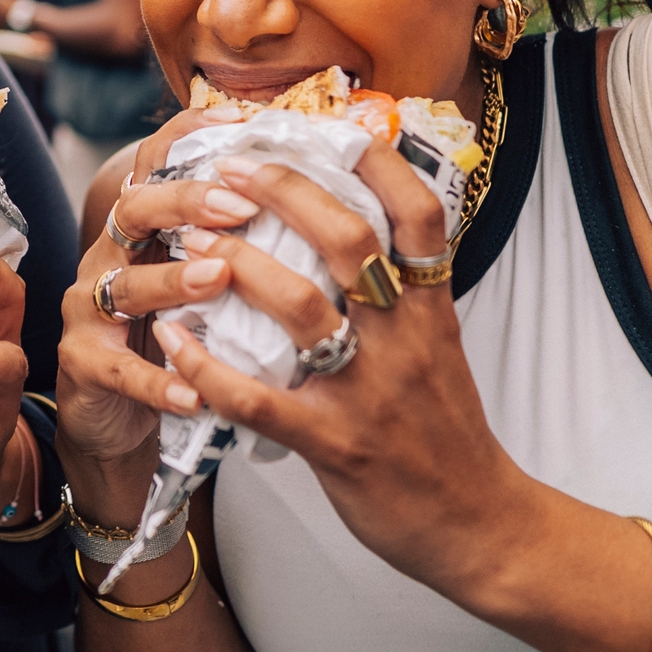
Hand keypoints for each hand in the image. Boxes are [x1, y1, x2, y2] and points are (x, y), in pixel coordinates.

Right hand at [53, 105, 253, 481]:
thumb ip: (233, 243)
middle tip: (239, 206)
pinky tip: (196, 392)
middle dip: (186, 201)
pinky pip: (122, 371)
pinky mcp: (84, 365)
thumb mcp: (197, 285)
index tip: (240, 120)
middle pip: (134, 208)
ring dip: (172, 280)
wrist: (111, 418)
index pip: (154, 164)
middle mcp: (108, 258)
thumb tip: (313, 197)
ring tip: (217, 277)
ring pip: (125, 285)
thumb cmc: (171, 341)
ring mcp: (89, 310)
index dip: (189, 135)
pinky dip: (160, 381)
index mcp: (141, 231)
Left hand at [144, 142, 532, 598]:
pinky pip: (256, 397)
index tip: (332, 124)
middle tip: (231, 169)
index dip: (377, 161)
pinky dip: (206, 366)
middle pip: (348, 241)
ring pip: (299, 307)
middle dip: (284, 192)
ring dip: (237, 266)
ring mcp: (368, 391)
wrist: (481, 527)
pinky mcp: (333, 444)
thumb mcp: (439, 348)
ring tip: (191, 240)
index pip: (419, 214)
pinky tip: (170, 341)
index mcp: (431, 309)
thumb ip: (401, 294)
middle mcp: (403, 339)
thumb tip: (353, 228)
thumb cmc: (447, 432)